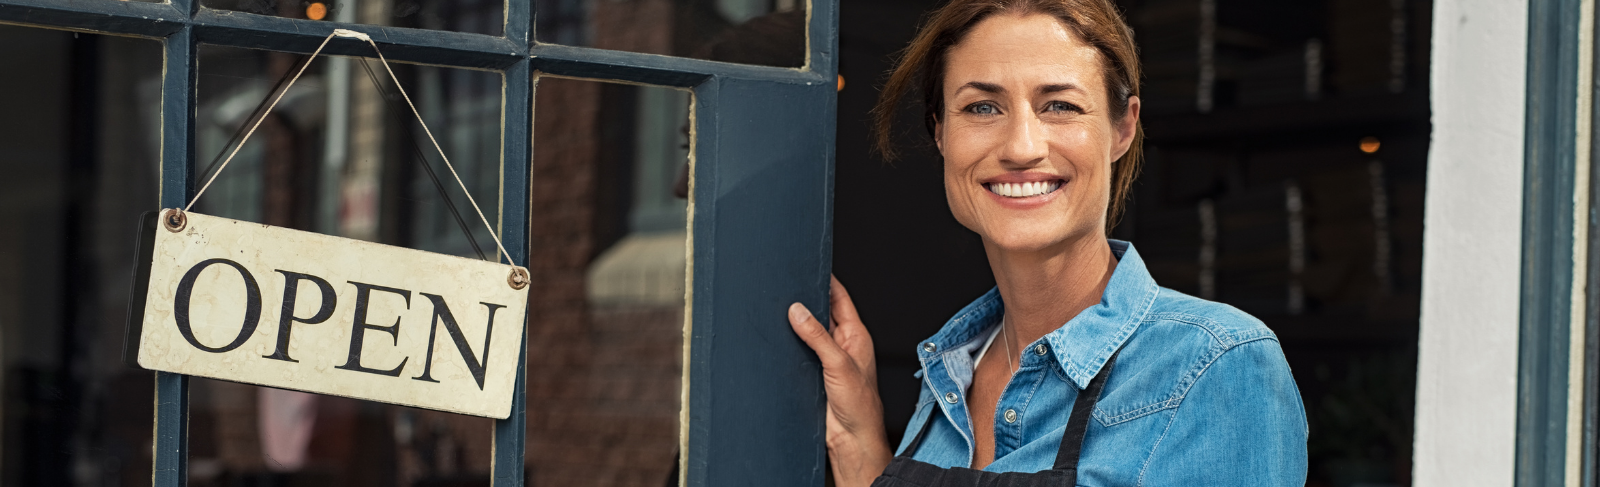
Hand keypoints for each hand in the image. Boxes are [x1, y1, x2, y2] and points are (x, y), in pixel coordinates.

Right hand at [789, 276, 892, 486]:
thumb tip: (798, 310)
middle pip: (821, 312)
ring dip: (795, 323)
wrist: (851, 439)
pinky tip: (775, 338)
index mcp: (856, 335)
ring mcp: (827, 358)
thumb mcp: (838, 364)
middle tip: (785, 283)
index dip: (826, 280)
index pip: (839, 298)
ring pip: (807, 332)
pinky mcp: (813, 374)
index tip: (810, 263)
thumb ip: (817, 336)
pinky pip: (799, 351)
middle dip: (805, 299)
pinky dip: (788, 343)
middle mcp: (842, 344)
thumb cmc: (859, 405)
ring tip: (775, 307)